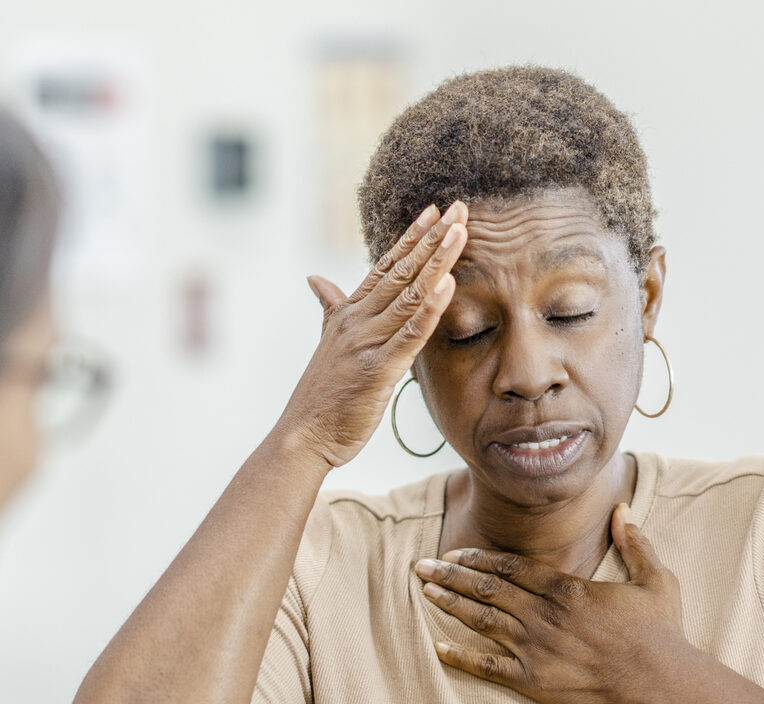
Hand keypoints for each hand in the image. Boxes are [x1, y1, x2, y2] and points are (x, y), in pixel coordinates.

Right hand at [277, 201, 467, 467]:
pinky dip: (429, 307)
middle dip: (432, 238)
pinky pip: (410, 333)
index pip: (385, 266)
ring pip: (409, 293)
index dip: (411, 238)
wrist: (303, 435)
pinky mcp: (379, 369)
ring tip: (461, 232)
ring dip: (437, 261)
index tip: (433, 212)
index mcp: (348, 314)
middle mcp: (357, 321)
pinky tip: (447, 284)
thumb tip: (315, 279)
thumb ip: (329, 308)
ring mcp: (367, 342)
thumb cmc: (320, 396)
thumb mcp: (326, 343)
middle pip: (401, 271)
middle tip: (458, 208)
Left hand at [414, 504, 688, 703]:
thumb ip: (636, 543)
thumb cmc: (660, 632)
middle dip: (451, 576)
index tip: (453, 555)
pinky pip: (488, 667)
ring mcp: (535, 648)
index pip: (510, 567)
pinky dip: (461, 657)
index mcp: (566, 588)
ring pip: (482, 620)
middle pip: (487, 588)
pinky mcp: (533, 681)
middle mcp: (543, 614)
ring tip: (425, 593)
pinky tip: (438, 648)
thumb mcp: (655, 579)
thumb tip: (623, 510)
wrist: (660, 681)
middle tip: (421, 567)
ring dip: (451, 605)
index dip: (478, 560)